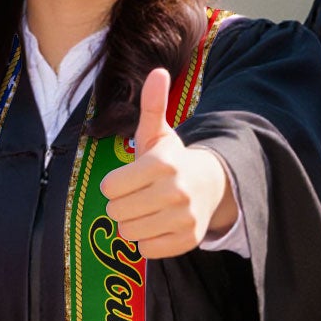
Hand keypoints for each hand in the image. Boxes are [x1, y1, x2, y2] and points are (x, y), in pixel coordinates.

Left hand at [98, 68, 233, 257]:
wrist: (210, 186)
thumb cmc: (172, 160)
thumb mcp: (158, 133)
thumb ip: (152, 105)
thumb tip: (158, 71)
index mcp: (163, 164)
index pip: (110, 187)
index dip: (113, 184)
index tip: (127, 179)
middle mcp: (176, 192)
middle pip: (116, 212)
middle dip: (121, 205)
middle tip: (137, 196)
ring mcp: (184, 218)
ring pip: (129, 233)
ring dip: (132, 223)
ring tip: (147, 210)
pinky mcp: (187, 241)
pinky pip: (146, 250)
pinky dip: (147, 241)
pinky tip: (158, 224)